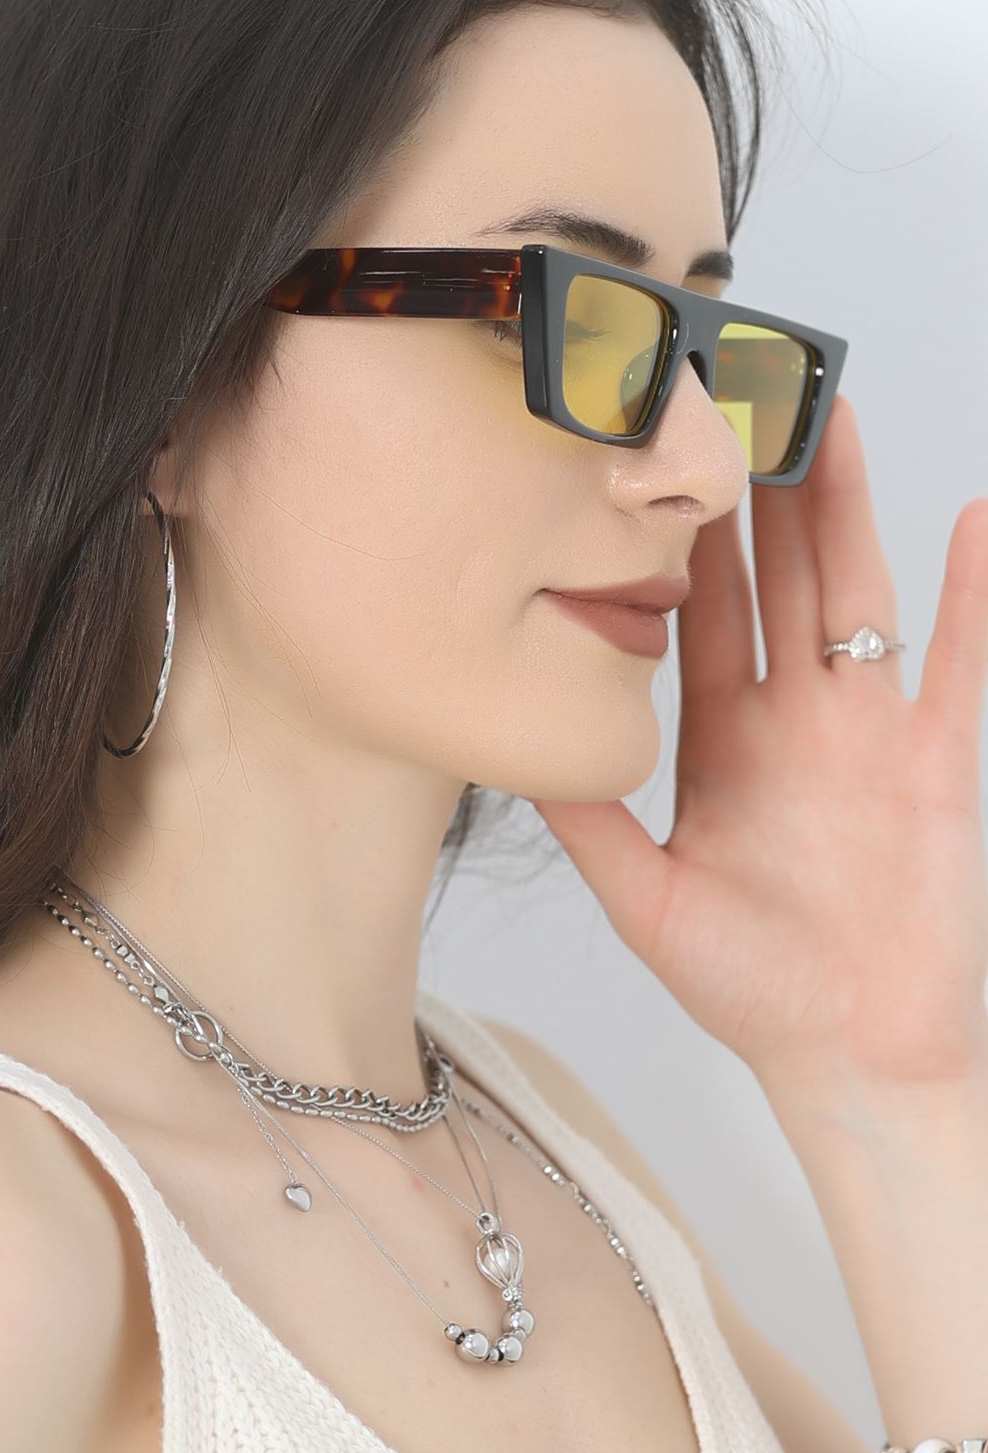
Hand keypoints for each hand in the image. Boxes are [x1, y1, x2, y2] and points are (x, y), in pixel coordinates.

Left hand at [524, 395, 987, 1099]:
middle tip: (742, 397)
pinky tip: (971, 520)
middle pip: (778, 578)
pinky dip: (971, 595)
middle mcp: (794, 717)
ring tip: (833, 421)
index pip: (701, 612)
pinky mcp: (934, 761)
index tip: (657, 461)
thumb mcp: (646, 899)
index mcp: (725, 737)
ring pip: (855, 595)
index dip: (682, 538)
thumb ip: (588, 823)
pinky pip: (959, 663)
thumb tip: (511, 752)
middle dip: (763, 493)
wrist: (850, 1055)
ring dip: (847, 511)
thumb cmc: (752, 986)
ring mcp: (867, 731)